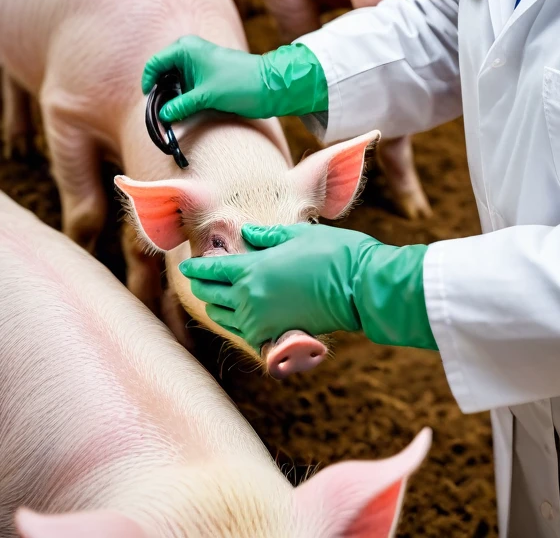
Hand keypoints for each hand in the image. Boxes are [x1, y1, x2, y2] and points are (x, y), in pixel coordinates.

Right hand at [141, 37, 327, 123]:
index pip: (154, 64)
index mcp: (185, 48)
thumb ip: (180, 106)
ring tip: (173, 114)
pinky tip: (184, 111)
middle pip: (163, 72)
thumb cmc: (239, 83)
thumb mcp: (206, 97)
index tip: (150, 102)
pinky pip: (186, 85)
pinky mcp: (206, 74)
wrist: (270, 85)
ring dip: (172, 97)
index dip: (149, 83)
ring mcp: (198, 63)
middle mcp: (189, 51)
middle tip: (160, 112)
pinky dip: (183, 97)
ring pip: (174, 80)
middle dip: (160, 92)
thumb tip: (163, 116)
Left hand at [179, 223, 436, 351]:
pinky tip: (239, 318)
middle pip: (212, 296)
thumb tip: (247, 234)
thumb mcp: (297, 234)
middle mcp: (249, 299)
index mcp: (253, 269)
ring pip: (225, 317)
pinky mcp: (276, 337)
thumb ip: (267, 236)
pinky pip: (244, 333)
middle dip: (202, 287)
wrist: (360, 287)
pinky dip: (237, 324)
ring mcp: (261, 322)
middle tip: (196, 281)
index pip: (213, 270)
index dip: (197, 268)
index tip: (187, 265)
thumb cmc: (332, 253)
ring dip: (216, 306)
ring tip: (214, 299)